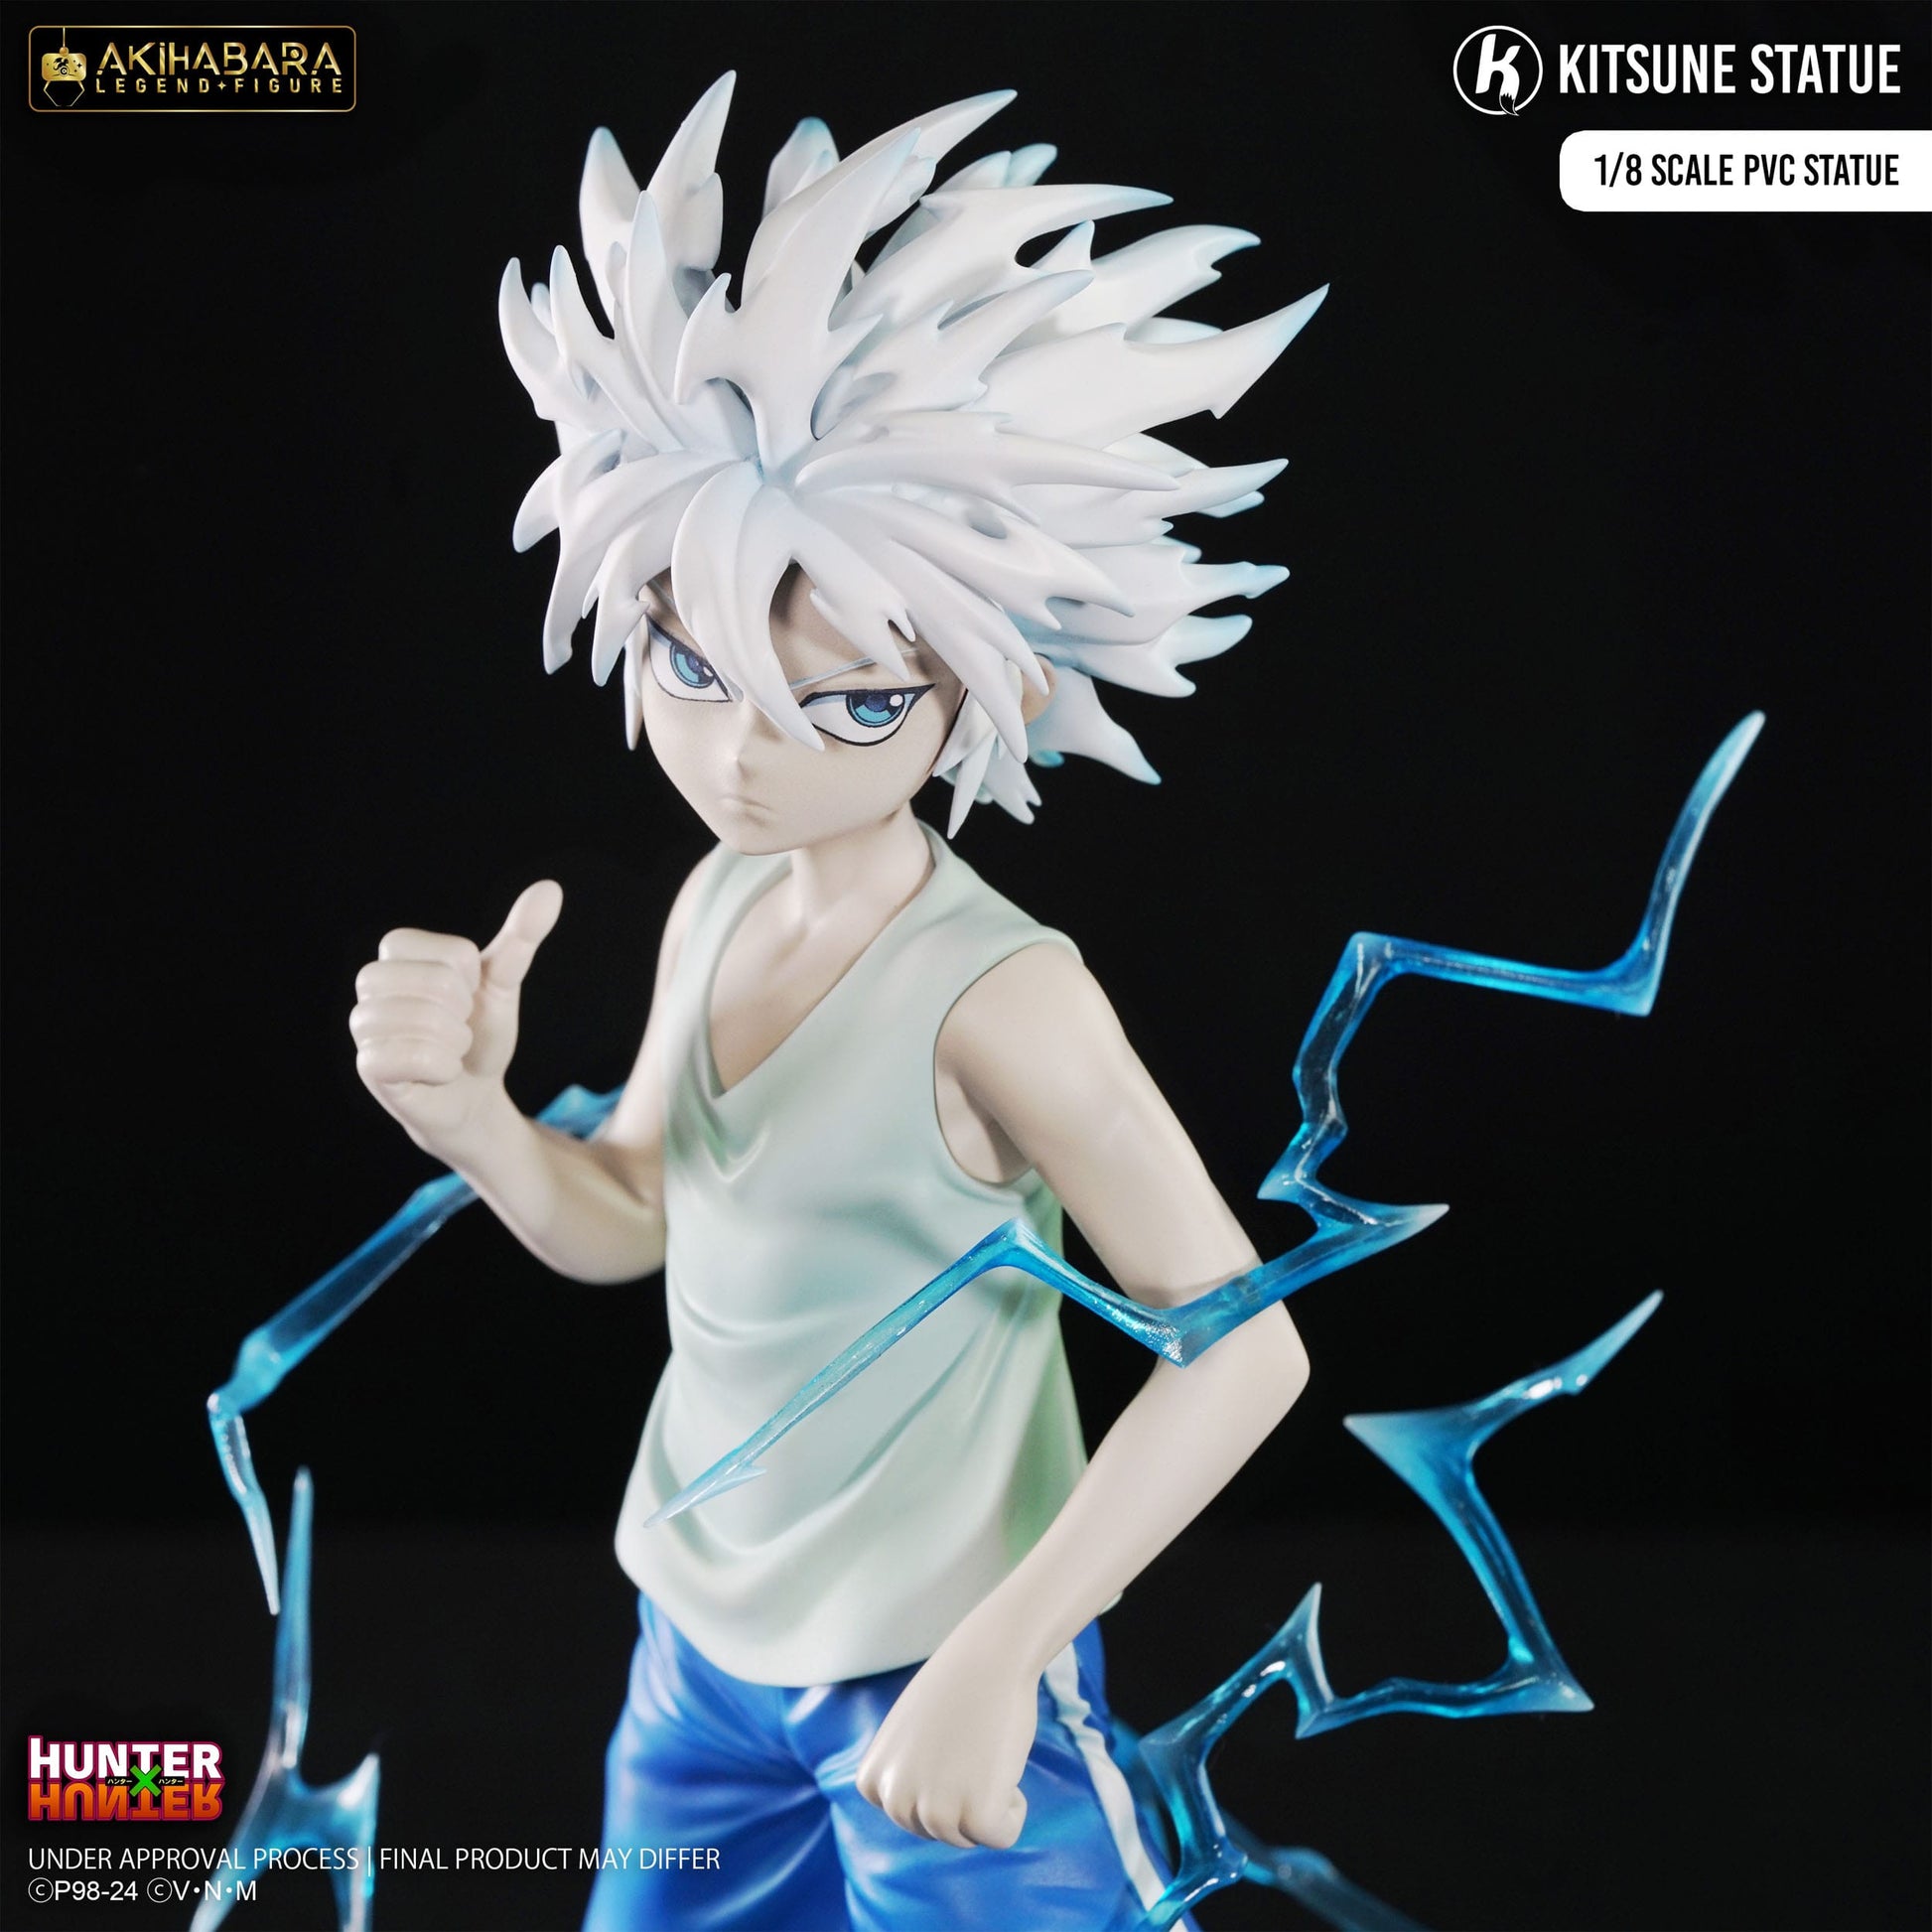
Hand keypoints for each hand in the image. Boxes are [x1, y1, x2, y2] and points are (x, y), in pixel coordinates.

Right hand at [349, 880, 561, 1161]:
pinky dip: (442, 1068)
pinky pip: (411, 1057)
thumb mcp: (503, 983)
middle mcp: (371, 984)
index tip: (466, 998)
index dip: (473, 980)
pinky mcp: (368, 1066)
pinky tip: (438, 1073)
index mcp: (399, 952)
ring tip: (448, 1050)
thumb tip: (550, 889)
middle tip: (458, 1028)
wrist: (474, 1095)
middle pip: (437, 984)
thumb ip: (521, 936)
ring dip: (454, 1042)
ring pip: (422, 1021)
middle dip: (463, 1012)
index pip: (453, 954)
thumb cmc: (480, 1033)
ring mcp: (364, 1025)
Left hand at [857, 1629, 1037, 1848]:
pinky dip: (1014, 1810)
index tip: (944, 1746)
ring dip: (988, 1800)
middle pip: (939, 1830)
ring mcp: (934, 1811)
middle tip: (971, 1745)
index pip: (909, 1814)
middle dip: (963, 1798)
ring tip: (985, 1751)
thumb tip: (923, 1809)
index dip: (937, 1785)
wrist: (988, 1656)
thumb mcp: (908, 1735)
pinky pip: (1002, 1836)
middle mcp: (895, 1800)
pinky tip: (1004, 1766)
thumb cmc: (956, 1686)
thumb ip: (906, 1773)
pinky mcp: (976, 1816)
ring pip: (970, 1836)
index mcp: (873, 1780)